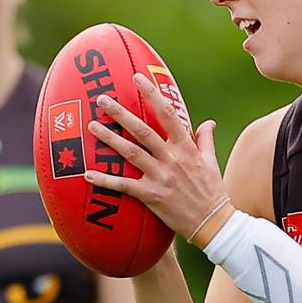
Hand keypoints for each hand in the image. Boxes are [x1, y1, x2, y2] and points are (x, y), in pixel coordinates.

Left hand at [84, 73, 228, 243]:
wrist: (214, 224)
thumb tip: (208, 122)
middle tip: (102, 99)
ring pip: (131, 152)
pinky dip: (105, 180)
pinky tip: (87, 173)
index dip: (152, 94)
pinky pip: (124, 186)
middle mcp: (172, 159)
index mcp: (186, 147)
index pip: (169, 114)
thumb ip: (205, 140)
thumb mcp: (211, 162)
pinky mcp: (152, 195)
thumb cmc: (213, 192)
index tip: (138, 78)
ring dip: (110, 138)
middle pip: (143, 130)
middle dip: (121, 113)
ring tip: (92, 126)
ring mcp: (161, 177)